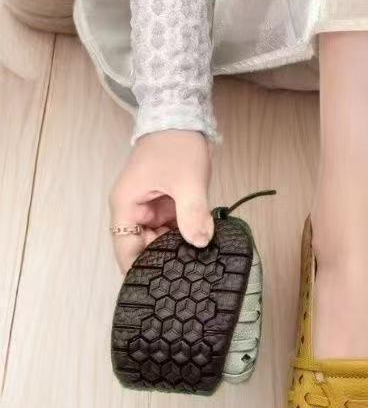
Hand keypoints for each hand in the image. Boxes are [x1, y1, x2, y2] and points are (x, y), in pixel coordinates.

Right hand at [109, 130, 212, 273]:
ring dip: (177, 250)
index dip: (139, 271)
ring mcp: (151, 208)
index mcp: (126, 206)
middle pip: (143, 247)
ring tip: (197, 269)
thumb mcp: (187, 181)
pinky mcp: (167, 204)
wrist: (181, 118)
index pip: (125, 250)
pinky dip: (185, 237)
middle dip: (163, 262)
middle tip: (187, 281)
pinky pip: (173, 227)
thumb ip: (192, 213)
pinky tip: (201, 248)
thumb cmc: (176, 146)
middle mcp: (134, 210)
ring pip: (160, 239)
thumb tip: (200, 243)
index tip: (158, 290)